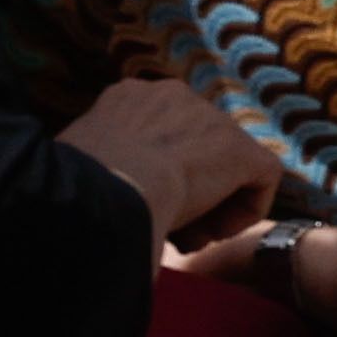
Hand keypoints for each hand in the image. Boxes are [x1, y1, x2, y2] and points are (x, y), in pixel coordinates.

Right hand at [54, 73, 279, 248]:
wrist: (102, 189)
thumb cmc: (75, 187)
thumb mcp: (76, 165)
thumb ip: (101, 165)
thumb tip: (100, 194)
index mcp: (127, 99)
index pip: (157, 137)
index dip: (154, 178)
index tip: (142, 208)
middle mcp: (171, 96)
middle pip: (193, 151)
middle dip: (185, 194)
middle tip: (167, 229)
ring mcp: (209, 117)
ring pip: (223, 167)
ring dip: (209, 208)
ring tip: (185, 240)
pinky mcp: (240, 147)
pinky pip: (261, 177)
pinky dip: (243, 211)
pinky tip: (210, 233)